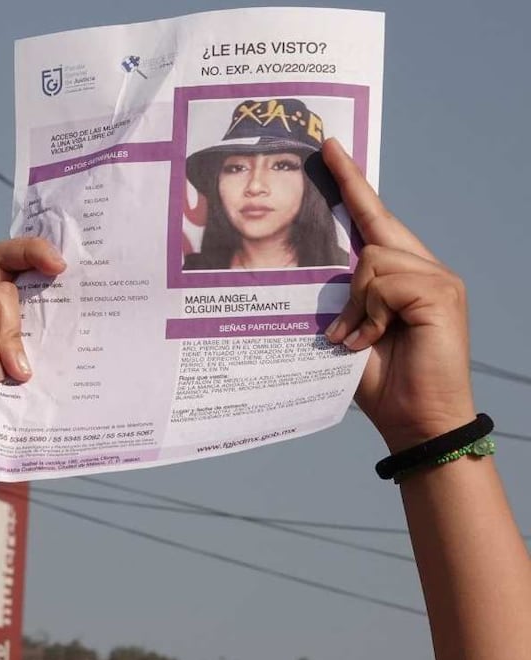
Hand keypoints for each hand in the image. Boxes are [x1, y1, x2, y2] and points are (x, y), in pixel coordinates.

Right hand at [0, 239, 66, 461]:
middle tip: (60, 267)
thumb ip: (38, 336)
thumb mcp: (27, 366)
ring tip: (12, 374)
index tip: (64, 264)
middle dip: (32, 251)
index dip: (34, 252)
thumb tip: (78, 307)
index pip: (12, 266)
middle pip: (0, 257)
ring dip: (12, 335)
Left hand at [321, 139, 475, 451]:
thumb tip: (308, 269)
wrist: (414, 419)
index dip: (353, 185)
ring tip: (354, 337)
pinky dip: (370, 313)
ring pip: (372, 258)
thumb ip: (337, 297)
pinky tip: (371, 339)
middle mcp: (424, 267)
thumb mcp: (346, 330)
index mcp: (399, 275)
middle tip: (324, 154)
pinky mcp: (441, 291)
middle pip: (374, 225)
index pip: (374, 220)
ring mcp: (437, 277)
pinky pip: (385, 281)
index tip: (331, 150)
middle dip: (349, 191)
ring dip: (354, 303)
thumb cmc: (378, 379)